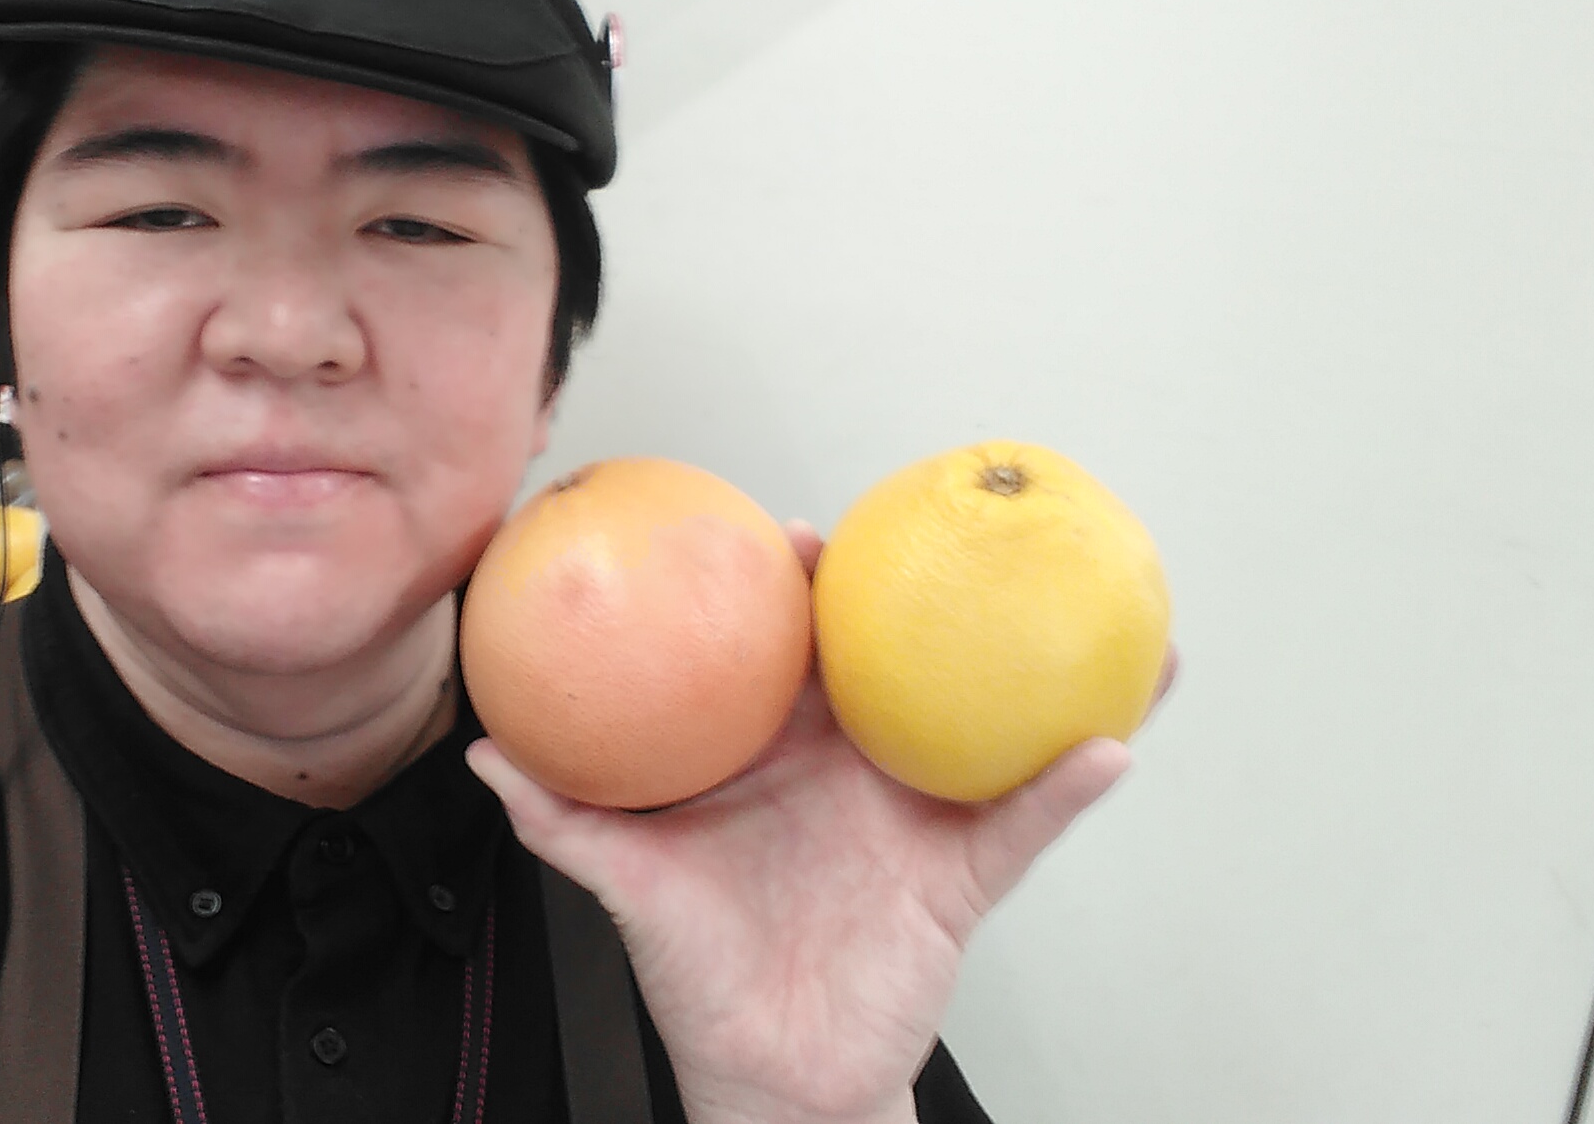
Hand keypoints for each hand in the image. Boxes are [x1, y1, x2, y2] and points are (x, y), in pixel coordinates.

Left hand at [467, 521, 1173, 1123]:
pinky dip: (1069, 786)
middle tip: (944, 526)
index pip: (789, 649)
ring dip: (1051, 671)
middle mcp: (852, 767)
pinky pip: (1024, 823)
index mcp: (777, 754)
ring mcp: (914, 814)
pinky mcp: (963, 874)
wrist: (767, 1075)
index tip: (793, 530)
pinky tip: (1108, 742)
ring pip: (991, 726)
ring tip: (1109, 608)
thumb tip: (484, 755)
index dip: (793, 586)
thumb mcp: (627, 885)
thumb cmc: (701, 975)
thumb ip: (560, 819)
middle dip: (921, 590)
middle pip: (897, 661)